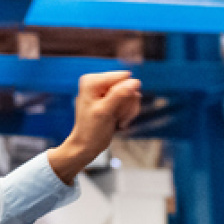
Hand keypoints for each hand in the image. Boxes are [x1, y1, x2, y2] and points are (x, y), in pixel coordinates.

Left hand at [48, 70, 143, 184]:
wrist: (87, 145)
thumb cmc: (91, 130)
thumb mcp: (105, 111)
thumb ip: (119, 95)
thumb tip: (135, 81)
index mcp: (92, 81)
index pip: (123, 78)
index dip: (124, 95)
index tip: (112, 109)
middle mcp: (99, 82)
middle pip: (129, 86)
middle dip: (126, 105)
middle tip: (114, 117)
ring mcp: (107, 91)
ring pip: (133, 96)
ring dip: (127, 111)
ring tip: (115, 120)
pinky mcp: (114, 99)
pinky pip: (131, 102)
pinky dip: (127, 114)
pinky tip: (117, 121)